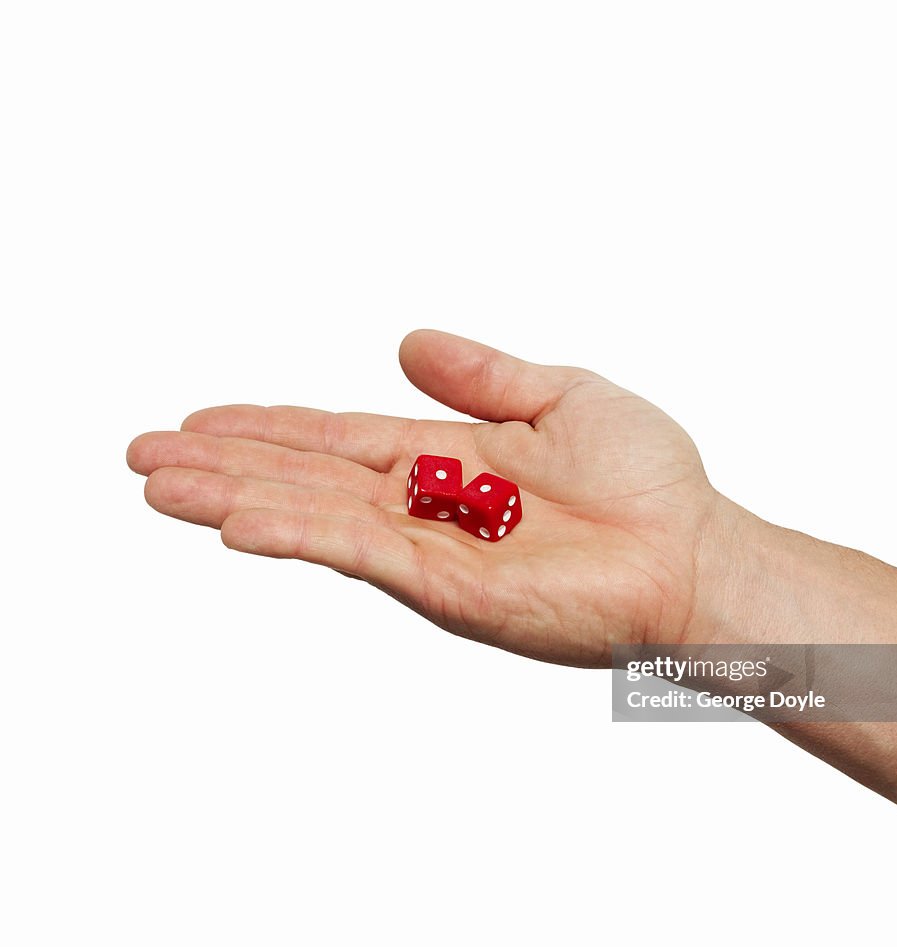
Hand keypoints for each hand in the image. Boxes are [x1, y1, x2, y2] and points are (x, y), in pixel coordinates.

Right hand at [127, 329, 718, 665]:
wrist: (694, 551)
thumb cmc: (648, 480)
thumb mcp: (560, 395)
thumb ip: (482, 375)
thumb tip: (404, 342)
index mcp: (448, 461)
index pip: (337, 440)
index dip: (268, 428)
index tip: (199, 418)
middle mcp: (427, 509)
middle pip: (306, 480)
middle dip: (223, 466)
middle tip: (139, 453)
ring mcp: (433, 553)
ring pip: (315, 519)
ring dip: (233, 501)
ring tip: (158, 486)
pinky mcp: (451, 591)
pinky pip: (362, 555)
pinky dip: (297, 537)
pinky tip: (237, 523)